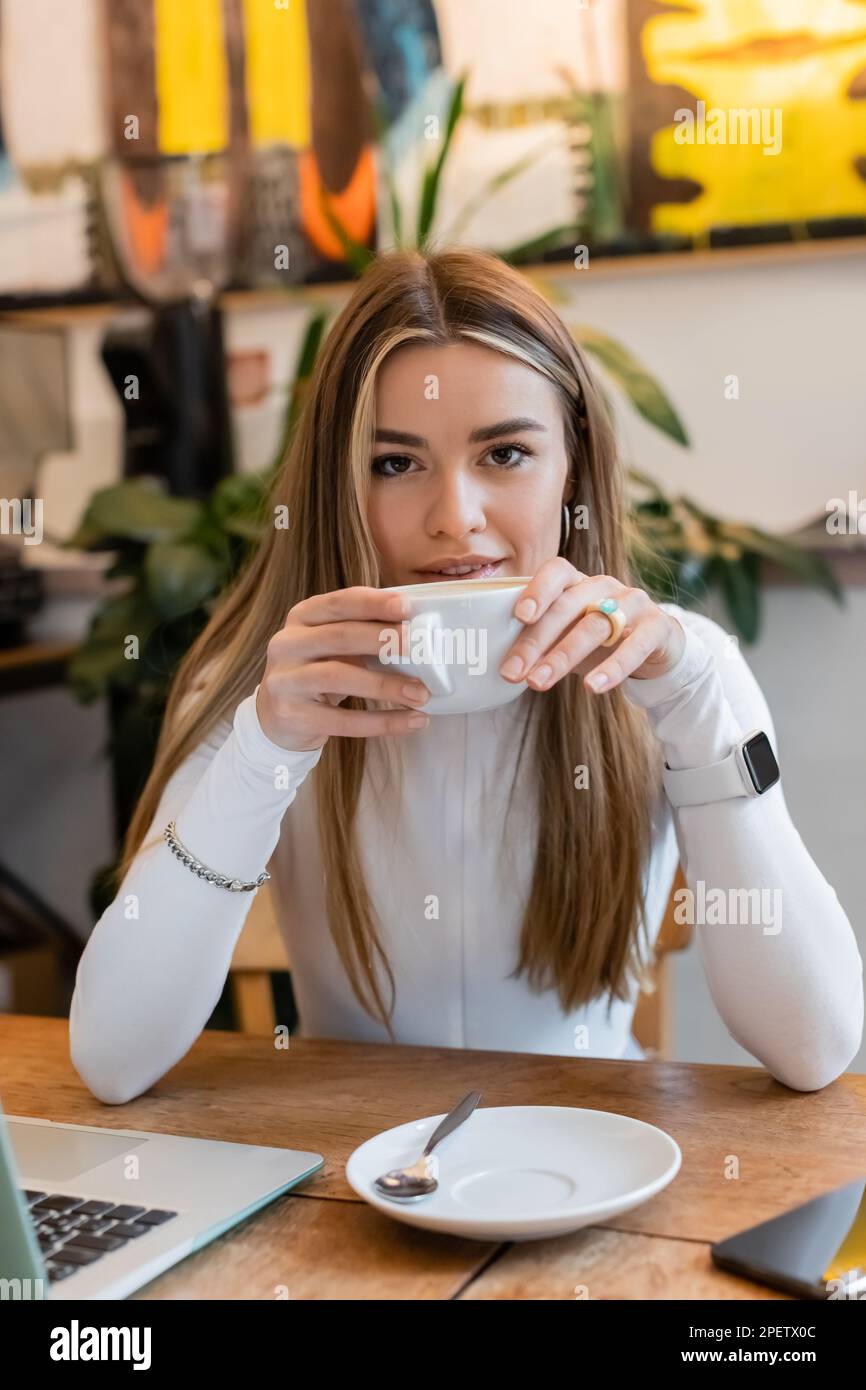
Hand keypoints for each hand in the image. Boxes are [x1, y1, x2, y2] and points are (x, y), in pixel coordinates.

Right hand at [256, 586, 430, 750]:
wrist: (277, 718)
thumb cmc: (318, 672)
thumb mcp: (332, 646)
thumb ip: (363, 633)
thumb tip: (417, 634)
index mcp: (301, 617)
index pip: (338, 603)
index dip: (372, 604)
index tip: (406, 607)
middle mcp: (287, 644)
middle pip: (339, 636)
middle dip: (383, 639)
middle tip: (420, 647)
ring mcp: (285, 680)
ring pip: (338, 677)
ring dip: (385, 685)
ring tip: (421, 694)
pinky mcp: (292, 715)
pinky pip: (342, 720)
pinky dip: (381, 722)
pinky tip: (411, 721)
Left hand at [498, 557, 685, 694]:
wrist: (656, 649)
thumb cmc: (600, 641)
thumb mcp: (568, 637)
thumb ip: (541, 642)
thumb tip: (503, 666)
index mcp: (578, 582)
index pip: (556, 572)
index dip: (537, 590)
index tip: (518, 616)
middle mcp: (605, 586)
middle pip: (567, 606)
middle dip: (536, 641)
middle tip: (512, 672)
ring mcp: (634, 603)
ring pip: (595, 626)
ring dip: (563, 657)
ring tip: (538, 683)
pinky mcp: (657, 627)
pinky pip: (634, 646)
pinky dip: (613, 669)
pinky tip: (592, 688)